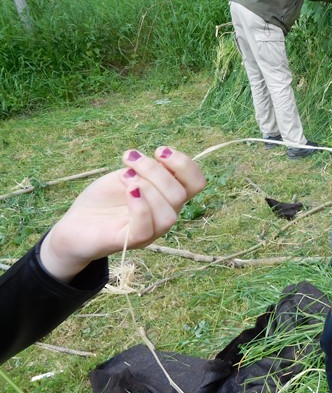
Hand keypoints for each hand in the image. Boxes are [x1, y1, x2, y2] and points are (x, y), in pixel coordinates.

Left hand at [40, 147, 205, 281]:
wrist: (74, 226)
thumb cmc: (103, 201)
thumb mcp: (128, 176)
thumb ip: (147, 170)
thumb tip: (162, 158)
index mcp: (168, 199)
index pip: (196, 184)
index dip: (185, 164)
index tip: (159, 151)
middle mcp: (164, 216)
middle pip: (180, 194)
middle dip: (155, 170)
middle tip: (129, 159)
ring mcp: (149, 232)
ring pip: (168, 214)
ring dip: (148, 187)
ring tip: (126, 175)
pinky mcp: (129, 242)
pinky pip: (146, 229)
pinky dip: (140, 206)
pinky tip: (128, 189)